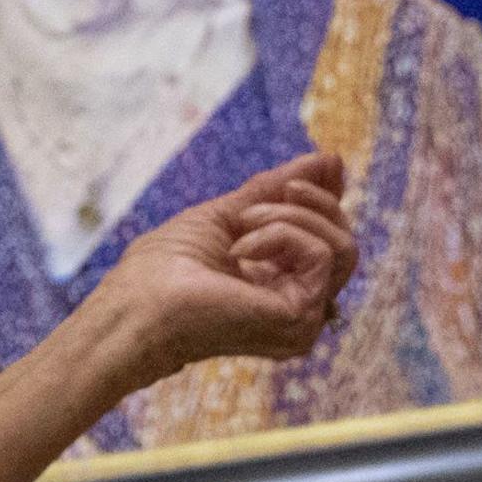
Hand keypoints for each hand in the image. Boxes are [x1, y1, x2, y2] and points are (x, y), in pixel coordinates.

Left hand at [96, 151, 358, 384]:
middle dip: (312, 202)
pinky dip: (281, 233)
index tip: (326, 163)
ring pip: (343, 248)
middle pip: (345, 243)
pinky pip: (321, 254)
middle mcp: (300, 310)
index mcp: (281, 289)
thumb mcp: (229, 213)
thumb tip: (330, 159)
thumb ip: (277, 190)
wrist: (135, 307)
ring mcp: (304, 321)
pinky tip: (239, 249)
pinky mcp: (301, 317)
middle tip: (264, 197)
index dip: (328, 197)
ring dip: (292, 216)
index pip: (330, 241)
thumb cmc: (165, 268)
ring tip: (243, 224)